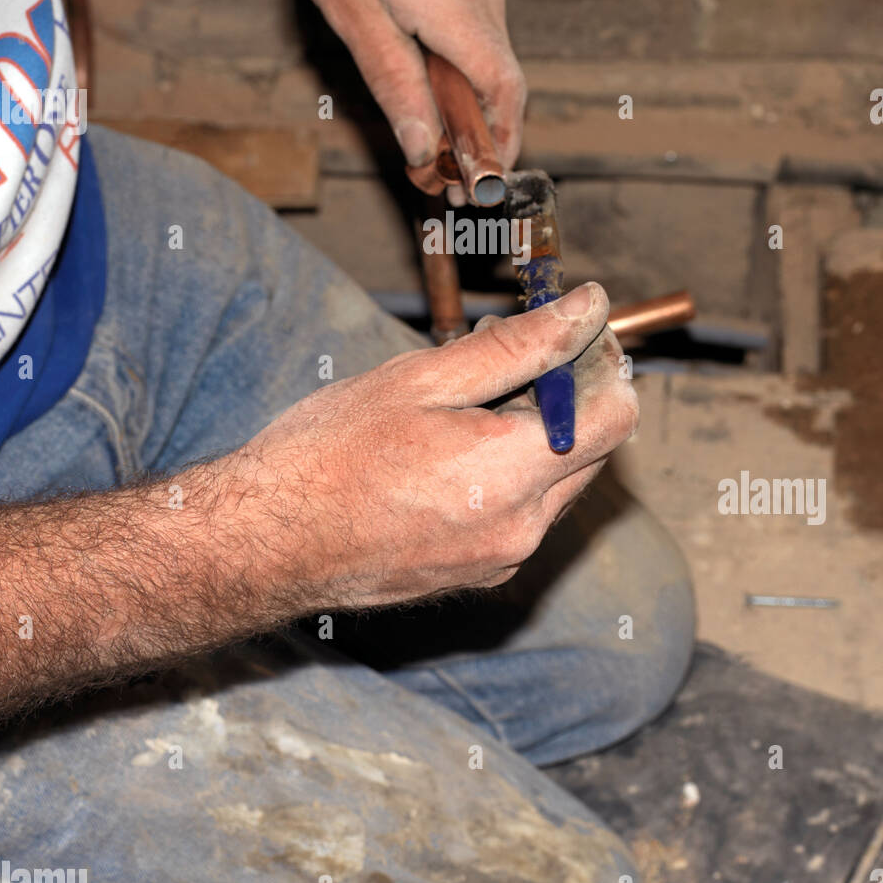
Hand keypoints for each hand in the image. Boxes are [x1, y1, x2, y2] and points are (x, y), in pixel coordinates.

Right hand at [229, 283, 636, 609]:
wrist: (265, 543)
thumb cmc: (330, 454)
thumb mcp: (424, 378)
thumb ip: (519, 344)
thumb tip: (586, 308)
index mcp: (514, 475)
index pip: (617, 416)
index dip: (602, 365)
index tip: (567, 333)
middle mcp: (522, 529)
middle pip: (591, 449)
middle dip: (564, 396)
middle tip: (502, 355)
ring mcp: (501, 560)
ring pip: (557, 482)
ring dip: (534, 436)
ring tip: (465, 403)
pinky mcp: (477, 575)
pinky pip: (522, 514)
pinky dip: (508, 475)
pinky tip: (450, 450)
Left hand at [273, 0, 525, 197]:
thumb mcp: (350, 11)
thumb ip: (392, 80)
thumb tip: (421, 146)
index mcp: (460, 5)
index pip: (506, 91)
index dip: (502, 142)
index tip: (483, 180)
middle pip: (500, 75)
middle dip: (477, 127)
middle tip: (439, 166)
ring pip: (487, 46)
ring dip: (464, 89)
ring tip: (422, 120)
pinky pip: (477, 17)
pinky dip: (459, 51)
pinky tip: (421, 60)